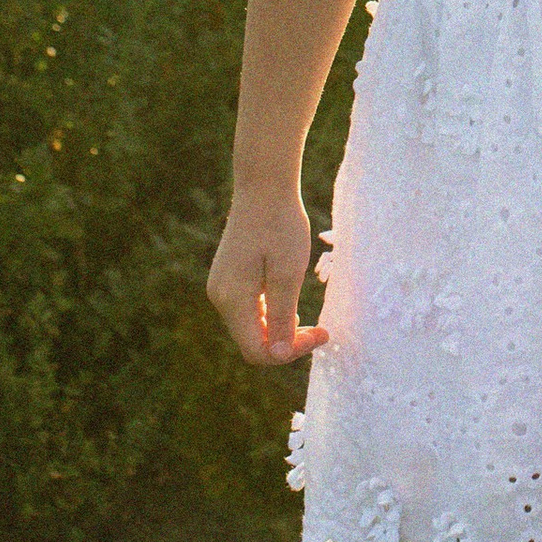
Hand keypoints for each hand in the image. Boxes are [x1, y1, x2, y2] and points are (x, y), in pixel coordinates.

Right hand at [206, 185, 329, 365]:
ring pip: (251, 326)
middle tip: (321, 330)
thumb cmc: (280, 225)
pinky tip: (291, 303)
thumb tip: (277, 355)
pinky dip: (272, 314)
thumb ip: (282, 316)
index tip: (322, 335)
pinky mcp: (229, 276)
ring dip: (280, 329)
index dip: (289, 353)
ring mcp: (222, 286)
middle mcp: (220, 297)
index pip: (257, 350)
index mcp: (232, 299)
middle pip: (252, 341)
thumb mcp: (288, 272)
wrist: (264, 185)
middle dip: (287, 342)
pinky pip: (249, 308)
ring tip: (310, 320)